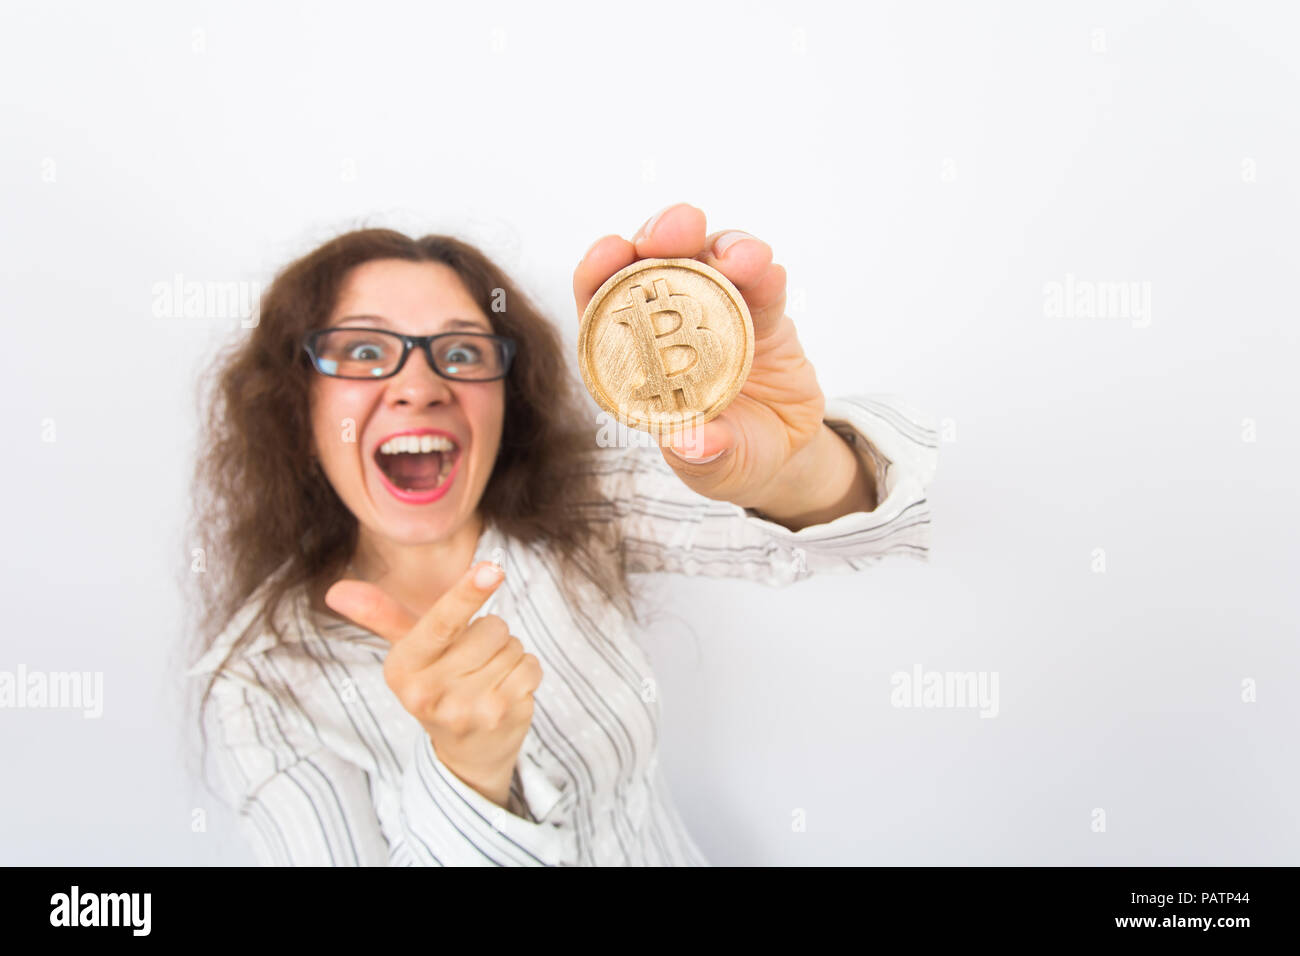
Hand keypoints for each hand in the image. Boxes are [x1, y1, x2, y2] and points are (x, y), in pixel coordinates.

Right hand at [323, 561, 540, 808]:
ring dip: (508, 654)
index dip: (467, 593)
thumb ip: (381, 617)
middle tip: (471, 662)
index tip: (492, 569)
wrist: (465, 755)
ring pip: (513, 646)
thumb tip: (335, 590)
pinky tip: (505, 691)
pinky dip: (525, 671)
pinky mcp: (503, 717)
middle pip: (491, 627)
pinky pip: (530, 666)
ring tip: (486, 679)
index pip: (441, 623)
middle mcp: (430, 694)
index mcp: (402, 670)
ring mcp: (469, 709)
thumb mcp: (408, 652)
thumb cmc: (437, 686)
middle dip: (490, 634)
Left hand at [574, 202, 826, 509]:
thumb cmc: (730, 457)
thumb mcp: (715, 468)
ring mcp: (718, 310)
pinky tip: (769, 272)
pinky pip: (763, 283)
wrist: (786, 454)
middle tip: (676, 228)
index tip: (610, 250)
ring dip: (723, 246)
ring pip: (712, 258)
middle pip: (656, 263)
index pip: (604, 306)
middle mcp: (672, 324)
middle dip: (661, 234)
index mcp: (637, 358)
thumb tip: (690, 442)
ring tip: (740, 257)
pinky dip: (765, 272)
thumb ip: (703, 457)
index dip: (600, 272)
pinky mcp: (764, 311)